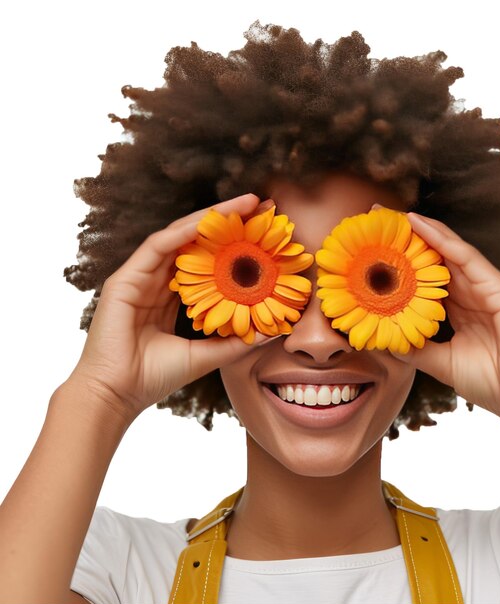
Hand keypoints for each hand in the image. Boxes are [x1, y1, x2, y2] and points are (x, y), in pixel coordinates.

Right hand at [69, 193, 274, 427]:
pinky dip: (182, 232)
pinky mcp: (125, 279)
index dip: (238, 245)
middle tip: (263, 206)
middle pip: (197, 242)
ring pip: (179, 236)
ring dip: (211, 218)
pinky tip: (207, 222)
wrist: (117, 395)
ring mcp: (140, 277)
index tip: (269, 233)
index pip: (209, 261)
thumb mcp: (207, 355)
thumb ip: (237, 341)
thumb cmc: (155, 377)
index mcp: (175, 297)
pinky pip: (157, 247)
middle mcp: (159, 281)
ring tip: (245, 204)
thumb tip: (274, 330)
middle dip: (230, 222)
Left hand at [396, 211, 499, 430]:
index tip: (371, 248)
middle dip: (406, 237)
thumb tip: (384, 339)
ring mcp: (487, 286)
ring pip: (449, 249)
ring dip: (420, 230)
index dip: (401, 260)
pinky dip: (442, 240)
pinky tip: (419, 225)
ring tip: (391, 216)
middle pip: (435, 256)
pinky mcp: (499, 288)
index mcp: (459, 306)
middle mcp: (471, 291)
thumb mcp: (439, 362)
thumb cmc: (490, 381)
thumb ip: (414, 348)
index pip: (426, 275)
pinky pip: (466, 257)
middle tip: (374, 217)